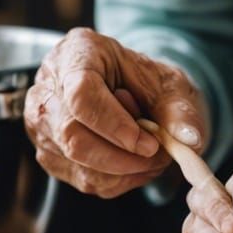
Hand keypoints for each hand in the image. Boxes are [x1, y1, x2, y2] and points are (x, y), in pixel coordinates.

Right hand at [24, 27, 207, 198]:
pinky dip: (116, 179)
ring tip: (151, 155)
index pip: (81, 94)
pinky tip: (134, 162)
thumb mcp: (168, 83)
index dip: (114, 123)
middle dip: (122, 154)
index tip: (147, 141)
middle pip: (72, 135)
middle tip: (158, 153)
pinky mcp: (48, 153)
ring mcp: (41, 123)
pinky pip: (81, 179)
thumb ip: (179, 109)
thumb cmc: (143, 79)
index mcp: (77, 53)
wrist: (129, 87)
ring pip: (76, 162)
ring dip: (123, 170)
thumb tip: (190, 140)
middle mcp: (48, 87)